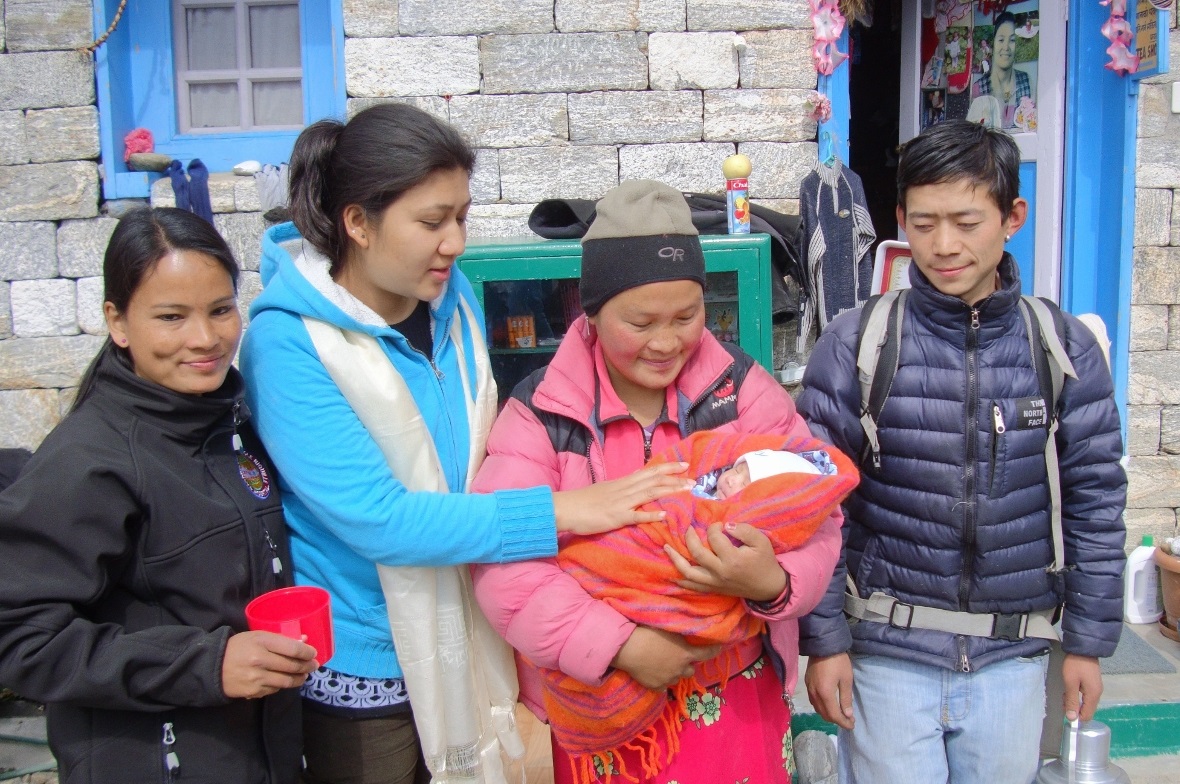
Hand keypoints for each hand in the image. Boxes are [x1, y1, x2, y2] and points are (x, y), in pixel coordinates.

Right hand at [221, 631, 318, 699]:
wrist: (213, 667)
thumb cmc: (237, 647)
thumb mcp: (257, 636)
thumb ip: (280, 639)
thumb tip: (303, 641)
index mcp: (261, 642)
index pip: (293, 648)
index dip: (307, 652)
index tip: (313, 653)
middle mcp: (260, 660)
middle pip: (293, 666)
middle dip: (307, 666)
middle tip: (313, 665)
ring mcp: (257, 678)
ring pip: (287, 681)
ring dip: (299, 678)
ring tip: (304, 675)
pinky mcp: (254, 691)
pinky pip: (275, 689)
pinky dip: (283, 684)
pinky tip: (285, 680)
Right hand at [553, 462, 691, 535]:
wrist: (566, 507)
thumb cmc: (585, 500)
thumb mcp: (607, 486)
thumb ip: (624, 482)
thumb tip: (639, 473)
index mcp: (623, 482)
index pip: (650, 471)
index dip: (668, 467)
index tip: (684, 464)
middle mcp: (625, 489)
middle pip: (654, 480)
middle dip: (676, 479)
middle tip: (695, 479)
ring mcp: (621, 502)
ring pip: (650, 493)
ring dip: (670, 491)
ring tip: (687, 490)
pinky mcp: (616, 517)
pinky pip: (636, 516)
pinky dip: (651, 515)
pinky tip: (664, 515)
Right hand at [610, 627, 722, 689]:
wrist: (629, 649)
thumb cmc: (648, 633)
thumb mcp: (668, 628)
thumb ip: (681, 633)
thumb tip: (688, 630)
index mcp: (686, 654)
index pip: (707, 653)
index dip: (714, 650)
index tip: (719, 648)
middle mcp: (680, 669)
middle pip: (690, 670)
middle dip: (686, 664)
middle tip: (677, 657)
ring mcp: (668, 680)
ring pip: (676, 678)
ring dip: (674, 672)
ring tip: (663, 664)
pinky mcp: (655, 687)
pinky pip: (663, 686)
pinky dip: (661, 680)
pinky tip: (653, 672)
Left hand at [663, 523, 787, 601]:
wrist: (768, 587)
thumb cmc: (765, 561)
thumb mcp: (761, 542)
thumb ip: (744, 530)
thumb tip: (726, 525)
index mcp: (733, 559)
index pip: (715, 538)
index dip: (714, 527)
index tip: (719, 525)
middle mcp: (720, 572)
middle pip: (697, 553)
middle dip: (690, 537)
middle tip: (689, 528)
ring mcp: (715, 582)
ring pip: (689, 572)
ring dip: (676, 559)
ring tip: (666, 548)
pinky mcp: (713, 589)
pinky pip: (693, 586)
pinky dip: (681, 580)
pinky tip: (672, 572)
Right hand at [805, 653, 854, 729]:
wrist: (823, 645)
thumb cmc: (838, 661)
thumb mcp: (846, 680)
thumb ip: (846, 698)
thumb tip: (848, 715)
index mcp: (825, 693)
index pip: (834, 715)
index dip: (843, 723)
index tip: (852, 725)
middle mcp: (814, 694)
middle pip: (824, 714)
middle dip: (836, 720)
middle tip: (848, 720)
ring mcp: (809, 689)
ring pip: (817, 709)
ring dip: (828, 714)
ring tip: (840, 714)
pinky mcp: (807, 683)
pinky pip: (813, 701)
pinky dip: (821, 707)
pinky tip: (829, 704)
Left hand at [1061, 653, 1102, 720]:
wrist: (1083, 648)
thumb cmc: (1075, 665)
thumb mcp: (1070, 683)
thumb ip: (1071, 700)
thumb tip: (1071, 718)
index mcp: (1093, 695)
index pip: (1087, 715)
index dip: (1076, 717)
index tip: (1065, 712)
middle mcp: (1097, 694)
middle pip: (1086, 709)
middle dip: (1074, 708)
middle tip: (1063, 698)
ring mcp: (1096, 688)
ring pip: (1085, 702)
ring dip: (1074, 700)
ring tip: (1065, 692)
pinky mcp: (1092, 683)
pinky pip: (1085, 695)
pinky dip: (1077, 694)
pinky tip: (1069, 688)